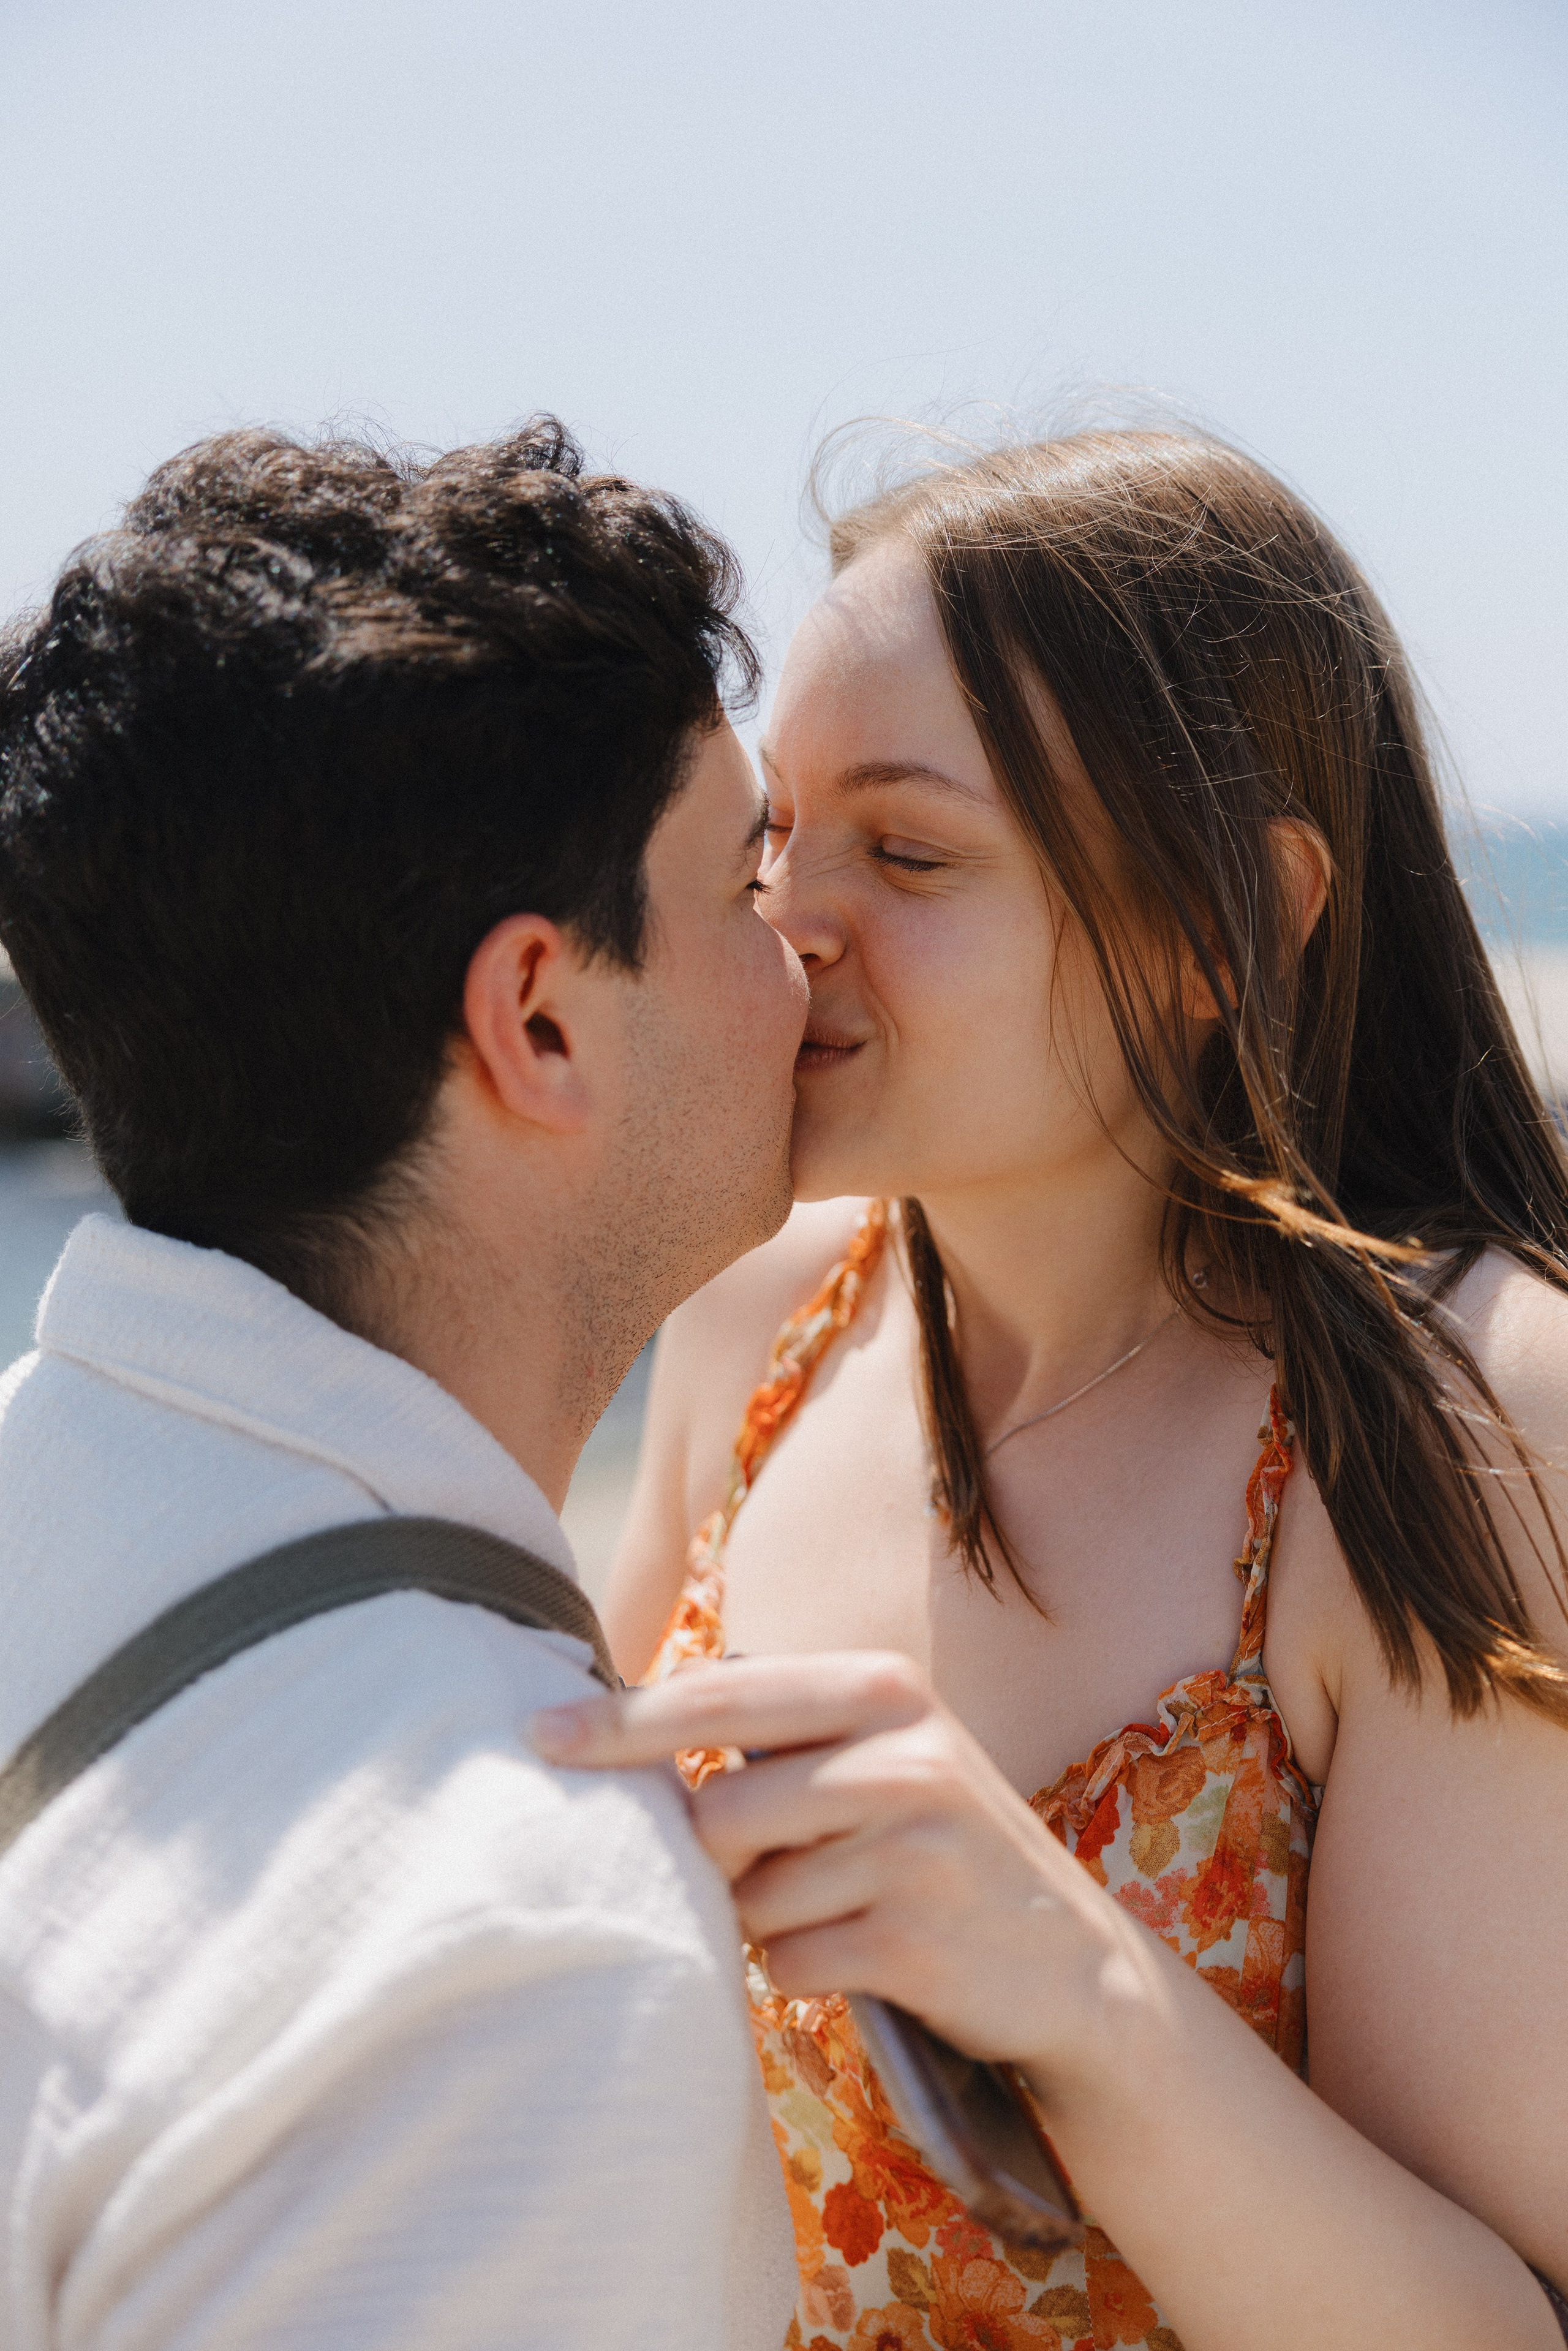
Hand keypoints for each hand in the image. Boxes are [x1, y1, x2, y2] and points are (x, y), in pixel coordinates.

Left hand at [528, 1650, 1163, 2110]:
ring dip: (770, 1919)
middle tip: (779, 1869)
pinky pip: (787, 1960)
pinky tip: (865, 1954)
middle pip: (718, 1807)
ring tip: (845, 1909)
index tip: (537, 1733)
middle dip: (718, 1857)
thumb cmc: (934, 1847)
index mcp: (882, 1687)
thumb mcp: (879, 1756)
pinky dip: (803, 1969)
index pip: (717, 1693)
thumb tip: (617, 1739)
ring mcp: (912, 1846)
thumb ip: (778, 1741)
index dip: (620, 1719)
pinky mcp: (911, 1937)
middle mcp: (902, 1751)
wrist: (1067, 1961)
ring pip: (748, 1894)